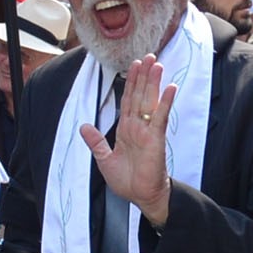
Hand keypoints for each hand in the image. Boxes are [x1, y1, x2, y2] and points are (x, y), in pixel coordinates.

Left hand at [89, 59, 174, 218]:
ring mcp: (148, 131)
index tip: (134, 66)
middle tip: (148, 57)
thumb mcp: (104, 159)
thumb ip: (96, 142)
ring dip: (153, 82)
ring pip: (150, 101)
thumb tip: (83, 126)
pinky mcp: (156, 138)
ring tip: (156, 64)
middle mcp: (138, 126)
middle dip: (143, 76)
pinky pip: (160, 117)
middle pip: (140, 95)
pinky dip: (165, 102)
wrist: (141, 196)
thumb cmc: (128, 181)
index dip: (130, 83)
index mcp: (126, 129)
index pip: (128, 100)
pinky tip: (169, 88)